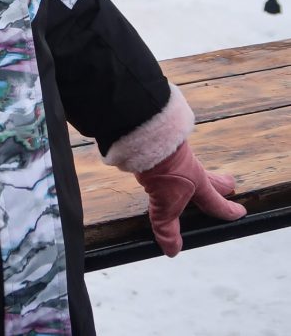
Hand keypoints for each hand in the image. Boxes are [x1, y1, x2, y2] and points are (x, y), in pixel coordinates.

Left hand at [135, 140, 246, 256]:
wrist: (149, 138)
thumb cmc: (164, 171)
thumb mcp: (165, 206)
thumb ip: (168, 228)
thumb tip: (172, 251)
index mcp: (199, 185)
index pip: (216, 202)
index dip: (228, 210)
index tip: (241, 213)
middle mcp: (192, 170)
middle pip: (211, 179)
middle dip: (221, 185)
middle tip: (229, 186)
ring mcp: (178, 156)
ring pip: (194, 167)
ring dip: (198, 173)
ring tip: (194, 177)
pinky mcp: (164, 148)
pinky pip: (175, 158)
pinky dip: (176, 163)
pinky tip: (167, 165)